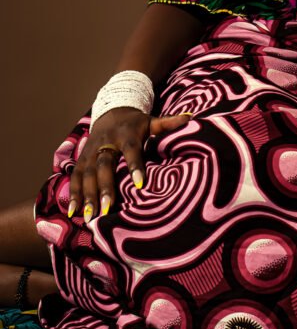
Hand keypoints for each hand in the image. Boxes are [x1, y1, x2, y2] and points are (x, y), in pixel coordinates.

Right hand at [68, 107, 190, 221]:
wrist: (110, 111)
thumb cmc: (136, 123)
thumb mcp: (151, 121)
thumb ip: (168, 123)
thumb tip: (190, 117)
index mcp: (126, 134)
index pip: (131, 150)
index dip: (135, 165)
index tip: (140, 184)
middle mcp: (106, 142)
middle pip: (104, 164)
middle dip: (104, 187)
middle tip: (106, 209)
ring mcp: (90, 151)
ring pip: (87, 173)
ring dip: (86, 195)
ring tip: (88, 216)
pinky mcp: (81, 158)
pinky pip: (75, 176)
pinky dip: (73, 194)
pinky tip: (73, 212)